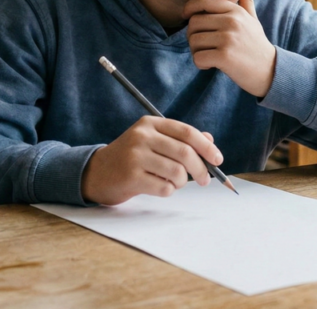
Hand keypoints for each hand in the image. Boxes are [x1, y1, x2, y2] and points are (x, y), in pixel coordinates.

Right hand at [81, 116, 222, 205]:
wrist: (98, 173)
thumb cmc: (132, 157)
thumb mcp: (153, 141)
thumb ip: (180, 139)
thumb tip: (210, 140)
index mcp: (150, 124)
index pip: (186, 132)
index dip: (206, 147)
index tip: (218, 160)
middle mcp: (142, 136)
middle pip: (185, 153)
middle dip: (201, 169)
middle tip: (205, 180)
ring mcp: (135, 156)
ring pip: (177, 172)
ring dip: (182, 182)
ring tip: (174, 183)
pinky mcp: (131, 177)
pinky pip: (165, 187)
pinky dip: (169, 191)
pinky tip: (158, 187)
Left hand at [183, 0, 275, 97]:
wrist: (270, 71)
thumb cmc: (256, 45)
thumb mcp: (253, 20)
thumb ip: (246, 1)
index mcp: (235, 11)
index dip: (189, 7)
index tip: (187, 17)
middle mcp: (232, 21)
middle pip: (194, 22)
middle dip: (192, 35)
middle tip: (202, 45)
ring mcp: (228, 38)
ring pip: (193, 40)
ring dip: (196, 51)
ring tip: (209, 55)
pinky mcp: (225, 56)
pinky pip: (198, 57)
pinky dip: (200, 64)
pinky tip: (211, 65)